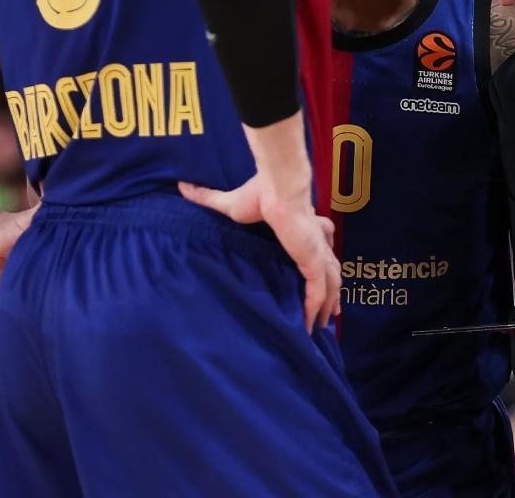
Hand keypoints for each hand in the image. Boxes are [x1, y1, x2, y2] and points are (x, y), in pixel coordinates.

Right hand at [180, 177, 339, 331]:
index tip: (318, 274)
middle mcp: (316, 242)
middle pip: (332, 270)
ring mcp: (317, 253)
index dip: (321, 262)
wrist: (276, 189)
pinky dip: (315, 310)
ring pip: (331, 284)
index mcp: (304, 227)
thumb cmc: (258, 193)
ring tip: (323, 325)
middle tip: (330, 312)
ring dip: (329, 305)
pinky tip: (310, 328)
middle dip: (333, 291)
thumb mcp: (229, 203)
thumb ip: (208, 198)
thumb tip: (182, 186)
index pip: (319, 247)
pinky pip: (317, 293)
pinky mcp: (313, 262)